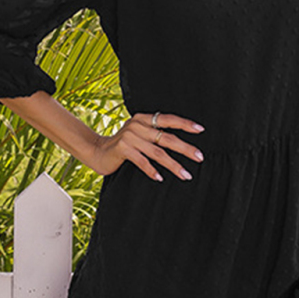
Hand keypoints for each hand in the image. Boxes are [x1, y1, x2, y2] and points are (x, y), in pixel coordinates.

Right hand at [90, 111, 204, 181]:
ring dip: (173, 165)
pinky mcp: (123, 149)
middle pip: (167, 137)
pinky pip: (143, 161)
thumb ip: (153, 133)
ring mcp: (130, 137)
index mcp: (143, 119)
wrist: (98, 151)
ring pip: (158, 152)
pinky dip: (152, 171)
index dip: (185, 124)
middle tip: (200, 157)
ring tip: (185, 174)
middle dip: (185, 148)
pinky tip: (160, 179)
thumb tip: (180, 142)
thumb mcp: (138, 134)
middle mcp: (137, 125)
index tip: (200, 130)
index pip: (168, 119)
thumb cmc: (123, 145)